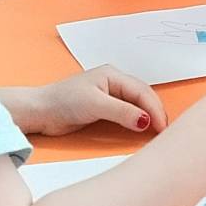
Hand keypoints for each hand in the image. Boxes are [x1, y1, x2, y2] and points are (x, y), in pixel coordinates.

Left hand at [4, 69, 168, 136]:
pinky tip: (143, 128)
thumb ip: (121, 112)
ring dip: (149, 115)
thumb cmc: (63, 102)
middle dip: (156, 111)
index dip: (154, 109)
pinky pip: (128, 112)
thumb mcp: (95, 105)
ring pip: (138, 103)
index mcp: (113, 75)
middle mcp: (114, 82)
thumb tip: (145, 121)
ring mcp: (110, 94)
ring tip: (159, 131)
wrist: (40, 111)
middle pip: (143, 95)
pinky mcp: (105, 107)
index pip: (142, 91)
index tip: (162, 127)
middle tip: (165, 131)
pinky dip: (138, 120)